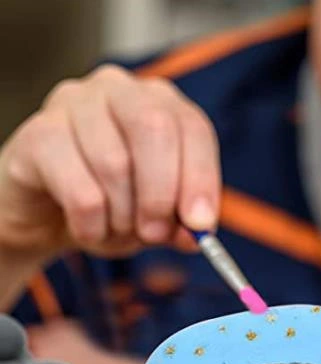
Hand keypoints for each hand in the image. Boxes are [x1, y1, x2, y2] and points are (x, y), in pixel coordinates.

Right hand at [0, 65, 219, 259]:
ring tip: (118, 229)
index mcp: (159, 102)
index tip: (200, 224)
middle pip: (153, 128)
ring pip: (114, 164)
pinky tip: (90, 230)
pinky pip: (79, 191)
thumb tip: (197, 234)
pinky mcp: (38, 135)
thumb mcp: (158, 215)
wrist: (49, 211)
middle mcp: (118, 90)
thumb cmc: (114, 202)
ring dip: (123, 216)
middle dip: (160, 194)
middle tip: (155, 234)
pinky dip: (92, 225)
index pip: (193, 128)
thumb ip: (182, 222)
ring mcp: (73, 104)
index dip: (200, 179)